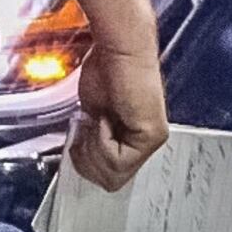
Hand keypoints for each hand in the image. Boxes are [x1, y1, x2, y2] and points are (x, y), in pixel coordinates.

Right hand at [69, 40, 168, 192]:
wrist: (118, 50)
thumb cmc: (106, 70)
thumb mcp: (92, 113)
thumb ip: (93, 139)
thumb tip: (81, 158)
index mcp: (133, 139)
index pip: (109, 176)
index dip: (86, 162)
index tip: (79, 139)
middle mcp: (147, 143)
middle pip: (110, 181)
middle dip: (87, 159)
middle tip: (85, 131)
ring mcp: (152, 141)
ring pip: (112, 175)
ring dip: (93, 149)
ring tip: (95, 122)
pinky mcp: (151, 135)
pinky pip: (117, 159)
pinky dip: (101, 140)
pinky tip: (104, 117)